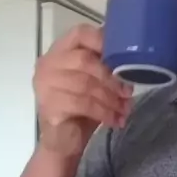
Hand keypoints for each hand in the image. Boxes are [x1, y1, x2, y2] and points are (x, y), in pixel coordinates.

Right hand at [33, 24, 132, 155]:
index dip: (103, 41)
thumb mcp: (94, 83)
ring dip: (110, 98)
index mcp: (59, 52)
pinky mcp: (49, 106)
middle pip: (84, 60)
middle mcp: (48, 64)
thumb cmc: (80, 110)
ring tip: (124, 109)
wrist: (63, 143)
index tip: (123, 58)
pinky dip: (104, 112)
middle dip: (111, 77)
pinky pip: (83, 104)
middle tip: (128, 92)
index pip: (80, 34)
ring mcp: (45, 85)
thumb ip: (104, 67)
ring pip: (85, 84)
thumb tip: (130, 64)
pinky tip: (115, 120)